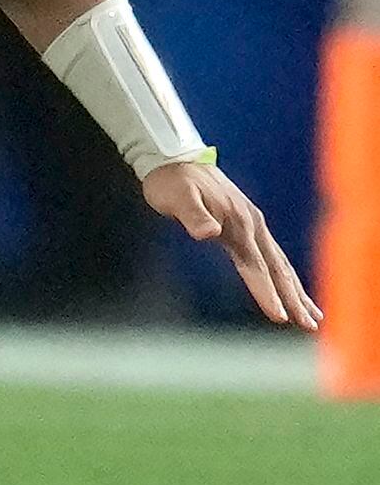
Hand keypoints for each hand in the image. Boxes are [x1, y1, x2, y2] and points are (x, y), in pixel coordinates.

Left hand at [143, 160, 321, 332]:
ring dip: (297, 291)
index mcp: (239, 224)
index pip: (257, 267)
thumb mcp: (177, 197)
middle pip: (278, 269)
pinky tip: (291, 287)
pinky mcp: (248, 223)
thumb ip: (193, 216)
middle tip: (310, 326)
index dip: (267, 293)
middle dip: (294, 300)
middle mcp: (253, 225)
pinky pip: (272, 256)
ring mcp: (253, 224)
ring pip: (281, 264)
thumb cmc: (171, 182)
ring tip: (313, 316)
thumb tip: (208, 232)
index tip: (280, 317)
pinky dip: (286, 276)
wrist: (174, 158)